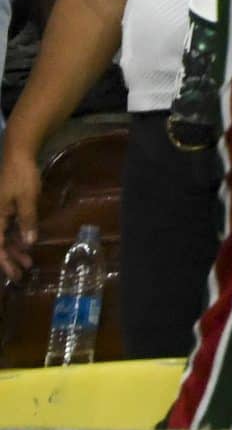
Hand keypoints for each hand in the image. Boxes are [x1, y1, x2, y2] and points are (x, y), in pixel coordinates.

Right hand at [0, 147, 39, 281]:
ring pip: (4, 236)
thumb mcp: (28, 199)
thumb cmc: (22, 176)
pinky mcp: (7, 207)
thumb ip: (28, 221)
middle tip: (23, 272)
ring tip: (28, 262)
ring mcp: (0, 212)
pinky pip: (9, 227)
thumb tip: (29, 242)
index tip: (14, 274)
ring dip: (15, 249)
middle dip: (10, 259)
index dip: (5, 262)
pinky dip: (17, 237)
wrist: (19, 155)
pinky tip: (27, 244)